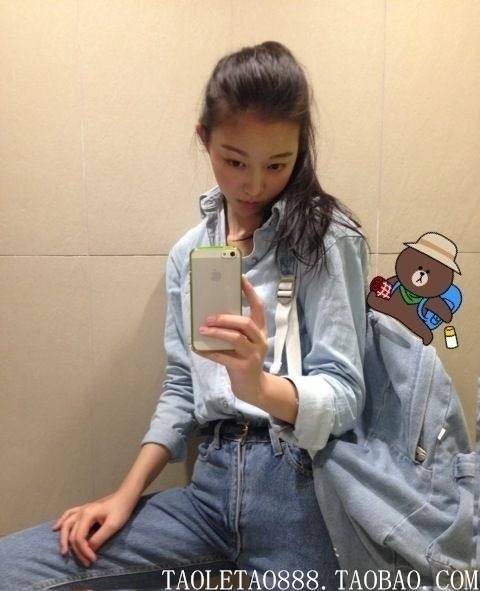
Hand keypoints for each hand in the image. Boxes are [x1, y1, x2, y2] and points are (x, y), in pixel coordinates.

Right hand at [52, 491, 135, 566]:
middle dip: (76, 551)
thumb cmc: (120, 510)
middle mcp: (81, 512)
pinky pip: (68, 515)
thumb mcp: (112, 526)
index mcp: (87, 515)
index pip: (79, 537)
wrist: (125, 497)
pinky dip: (61, 522)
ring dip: (63, 539)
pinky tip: (55, 528)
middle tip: (84, 562)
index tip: (93, 559)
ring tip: (64, 552)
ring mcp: (81, 510)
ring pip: (66, 525)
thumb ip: (99, 538)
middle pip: (72, 534)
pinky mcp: (84, 509)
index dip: (84, 551)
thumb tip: (89, 549)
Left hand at [197, 276, 267, 405]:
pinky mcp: (243, 368)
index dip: (250, 292)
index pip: (258, 307)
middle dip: (226, 318)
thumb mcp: (245, 343)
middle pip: (245, 323)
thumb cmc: (244, 360)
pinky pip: (223, 357)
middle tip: (209, 317)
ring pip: (236, 338)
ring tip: (202, 329)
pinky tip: (197, 348)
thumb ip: (235, 330)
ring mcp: (253, 355)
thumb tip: (211, 314)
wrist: (254, 388)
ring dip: (217, 332)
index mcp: (260, 330)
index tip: (240, 278)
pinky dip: (208, 351)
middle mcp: (260, 340)